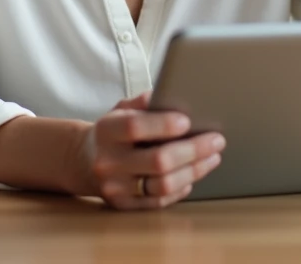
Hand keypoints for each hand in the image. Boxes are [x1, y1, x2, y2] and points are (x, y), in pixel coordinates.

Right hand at [78, 92, 224, 209]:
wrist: (83, 162)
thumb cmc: (112, 132)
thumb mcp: (120, 109)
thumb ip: (144, 102)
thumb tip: (174, 94)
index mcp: (106, 131)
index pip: (135, 127)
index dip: (164, 124)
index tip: (188, 120)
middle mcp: (108, 161)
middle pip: (158, 160)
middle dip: (194, 150)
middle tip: (217, 140)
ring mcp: (115, 187)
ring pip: (163, 184)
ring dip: (194, 170)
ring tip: (212, 157)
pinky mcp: (124, 205)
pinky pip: (159, 200)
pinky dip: (181, 188)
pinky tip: (193, 174)